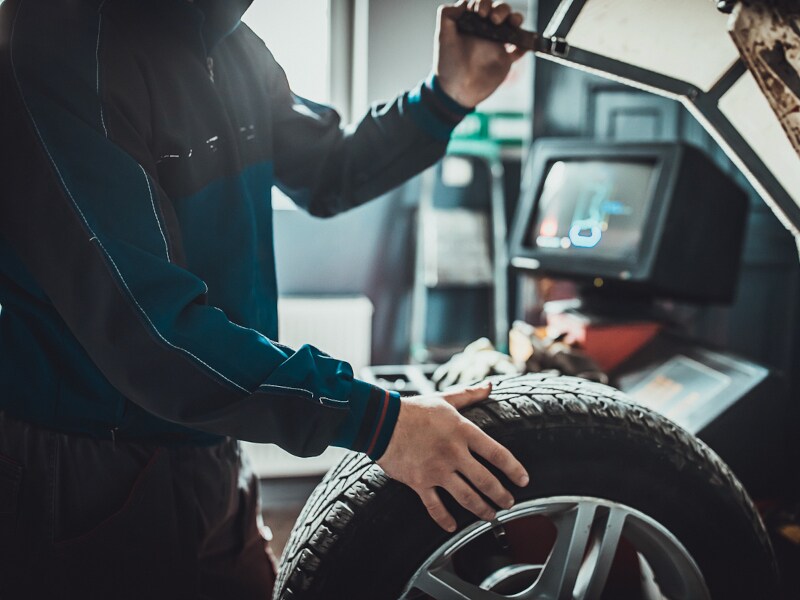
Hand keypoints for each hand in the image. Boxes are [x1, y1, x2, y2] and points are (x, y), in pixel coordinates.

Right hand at [376, 382, 529, 531]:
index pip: (497, 454)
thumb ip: (469, 395)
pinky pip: (435, 506)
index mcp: (463, 431)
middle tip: (509, 503)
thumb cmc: (414, 410)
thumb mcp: (445, 400)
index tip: (523, 480)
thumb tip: (489, 386)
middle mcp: (453, 453)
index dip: (514, 469)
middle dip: (501, 496)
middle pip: (485, 481)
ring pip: (466, 497)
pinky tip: (453, 526)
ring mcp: (437, 470)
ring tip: (491, 516)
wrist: (382, 422)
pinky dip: (444, 519)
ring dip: (482, 510)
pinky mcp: (420, 482)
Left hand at [434, 1, 526, 107]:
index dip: (483, 3)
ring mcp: (498, 44)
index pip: (483, 4)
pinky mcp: (506, 59)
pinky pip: (520, 49)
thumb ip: (447, 16)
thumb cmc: (447, 64)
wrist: (456, 91)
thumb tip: (463, 3)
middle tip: (493, 19)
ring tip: (512, 23)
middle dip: (501, 9)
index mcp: (473, 23)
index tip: (479, 12)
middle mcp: (487, 31)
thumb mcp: (443, 37)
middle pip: (501, 10)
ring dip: (516, 19)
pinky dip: (525, 45)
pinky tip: (523, 45)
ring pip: (513, 25)